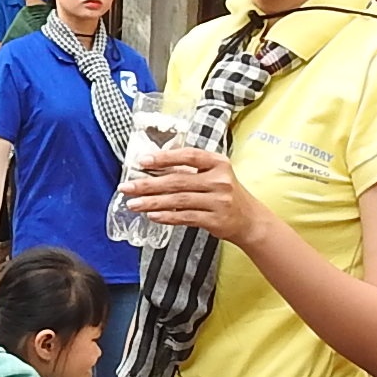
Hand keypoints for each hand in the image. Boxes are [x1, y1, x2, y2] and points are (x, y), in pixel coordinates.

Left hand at [119, 147, 260, 245]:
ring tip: (132, 204)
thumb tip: (153, 167)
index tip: (142, 160)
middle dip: (148, 184)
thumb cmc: (226, 194)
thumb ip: (189, 171)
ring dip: (152, 202)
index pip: (188, 155)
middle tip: (127, 187)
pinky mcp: (215, 220)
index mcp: (218, 163)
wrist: (250, 220)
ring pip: (178, 200)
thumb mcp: (214, 175)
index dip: (164, 157)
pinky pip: (185, 217)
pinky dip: (167, 217)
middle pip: (178, 181)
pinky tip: (151, 215)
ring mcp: (218, 201)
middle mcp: (219, 180)